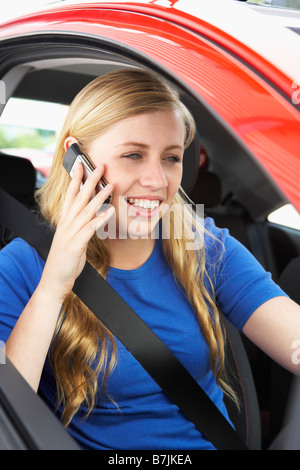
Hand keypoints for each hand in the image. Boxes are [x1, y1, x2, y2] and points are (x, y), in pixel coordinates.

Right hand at [39, 163, 113, 302]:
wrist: (54, 281)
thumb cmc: (64, 262)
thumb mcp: (72, 241)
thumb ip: (81, 228)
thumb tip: (92, 219)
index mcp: (65, 223)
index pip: (70, 196)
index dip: (75, 180)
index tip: (81, 165)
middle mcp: (66, 225)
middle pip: (78, 198)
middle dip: (89, 181)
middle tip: (99, 166)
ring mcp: (70, 234)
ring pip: (86, 210)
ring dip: (98, 196)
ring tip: (109, 184)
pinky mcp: (75, 245)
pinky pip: (90, 229)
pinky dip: (100, 219)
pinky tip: (109, 211)